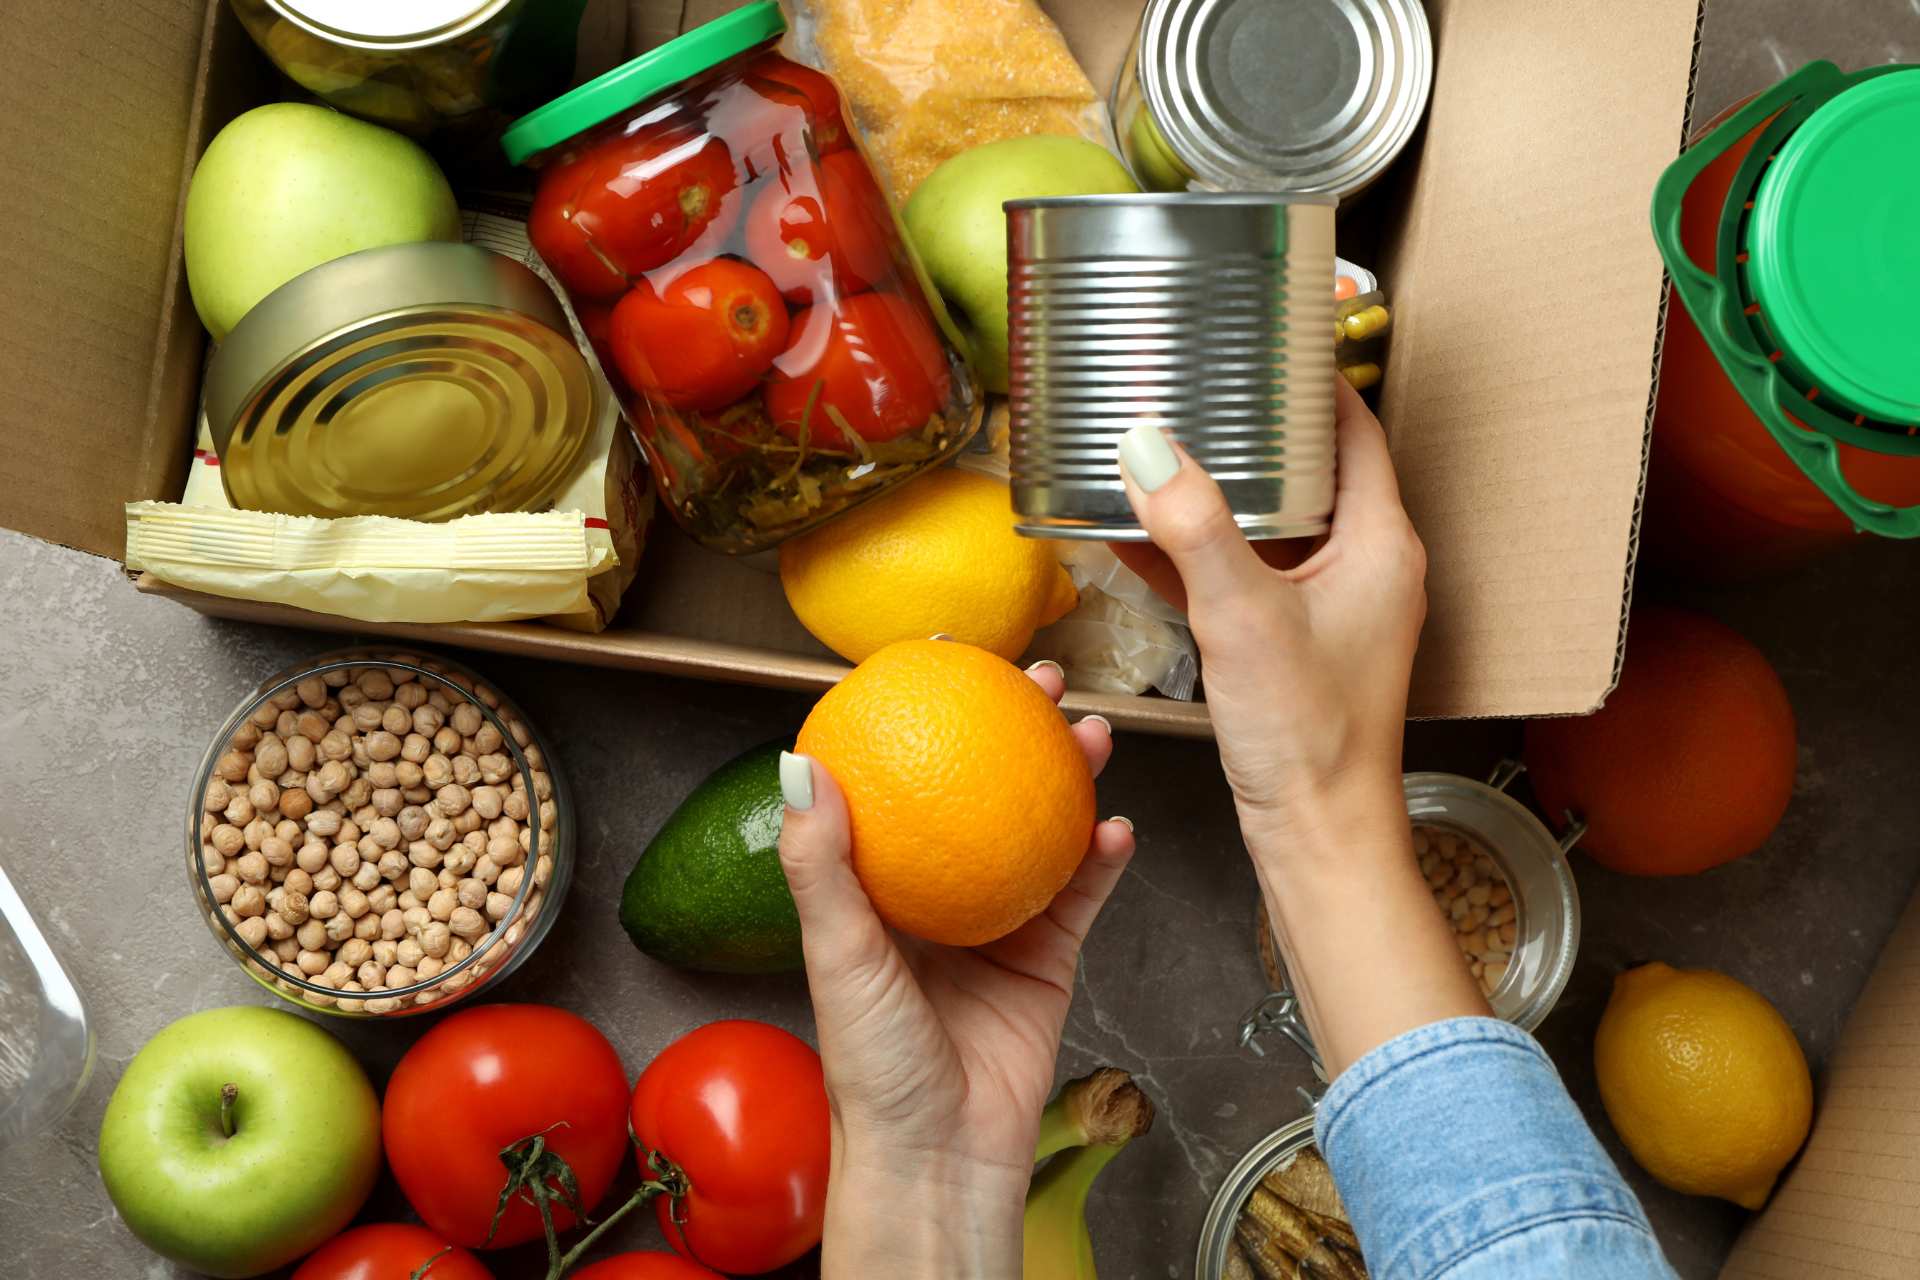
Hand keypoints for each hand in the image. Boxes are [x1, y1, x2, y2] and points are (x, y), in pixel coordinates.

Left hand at [777, 664, 1134, 1277]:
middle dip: (1016, 728)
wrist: (937, 1155)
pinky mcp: (1050, 960)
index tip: (940, 659)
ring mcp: (1000, 923)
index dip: (922, 719)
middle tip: (1040, 677)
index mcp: (883, 886)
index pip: (901, 780)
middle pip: (984, 790)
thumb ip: (821, 863)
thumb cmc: (871, 1066)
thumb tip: (800, 763)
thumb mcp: (837, 954)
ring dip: (1071, 777)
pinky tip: (1117, 826)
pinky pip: (1083, 894)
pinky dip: (1103, 858)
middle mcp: (942, 893)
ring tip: (1092, 732)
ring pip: (1043, 828)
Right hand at [1112, 376, 1426, 855]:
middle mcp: (1366, 567)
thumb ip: (1193, 528)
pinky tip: (1134, 534)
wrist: (1317, 839)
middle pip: (1312, 470)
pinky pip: (1243, 576)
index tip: (1268, 338)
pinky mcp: (1292, 645)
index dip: (1317, 379)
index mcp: (1383, 545)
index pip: (1358, 430)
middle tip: (1194, 381)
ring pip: (1272, 524)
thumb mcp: (1243, 618)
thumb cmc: (1310, 737)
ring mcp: (1329, 608)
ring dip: (1218, 490)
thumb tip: (1146, 446)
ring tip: (1157, 442)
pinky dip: (1197, 552)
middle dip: (1253, 428)